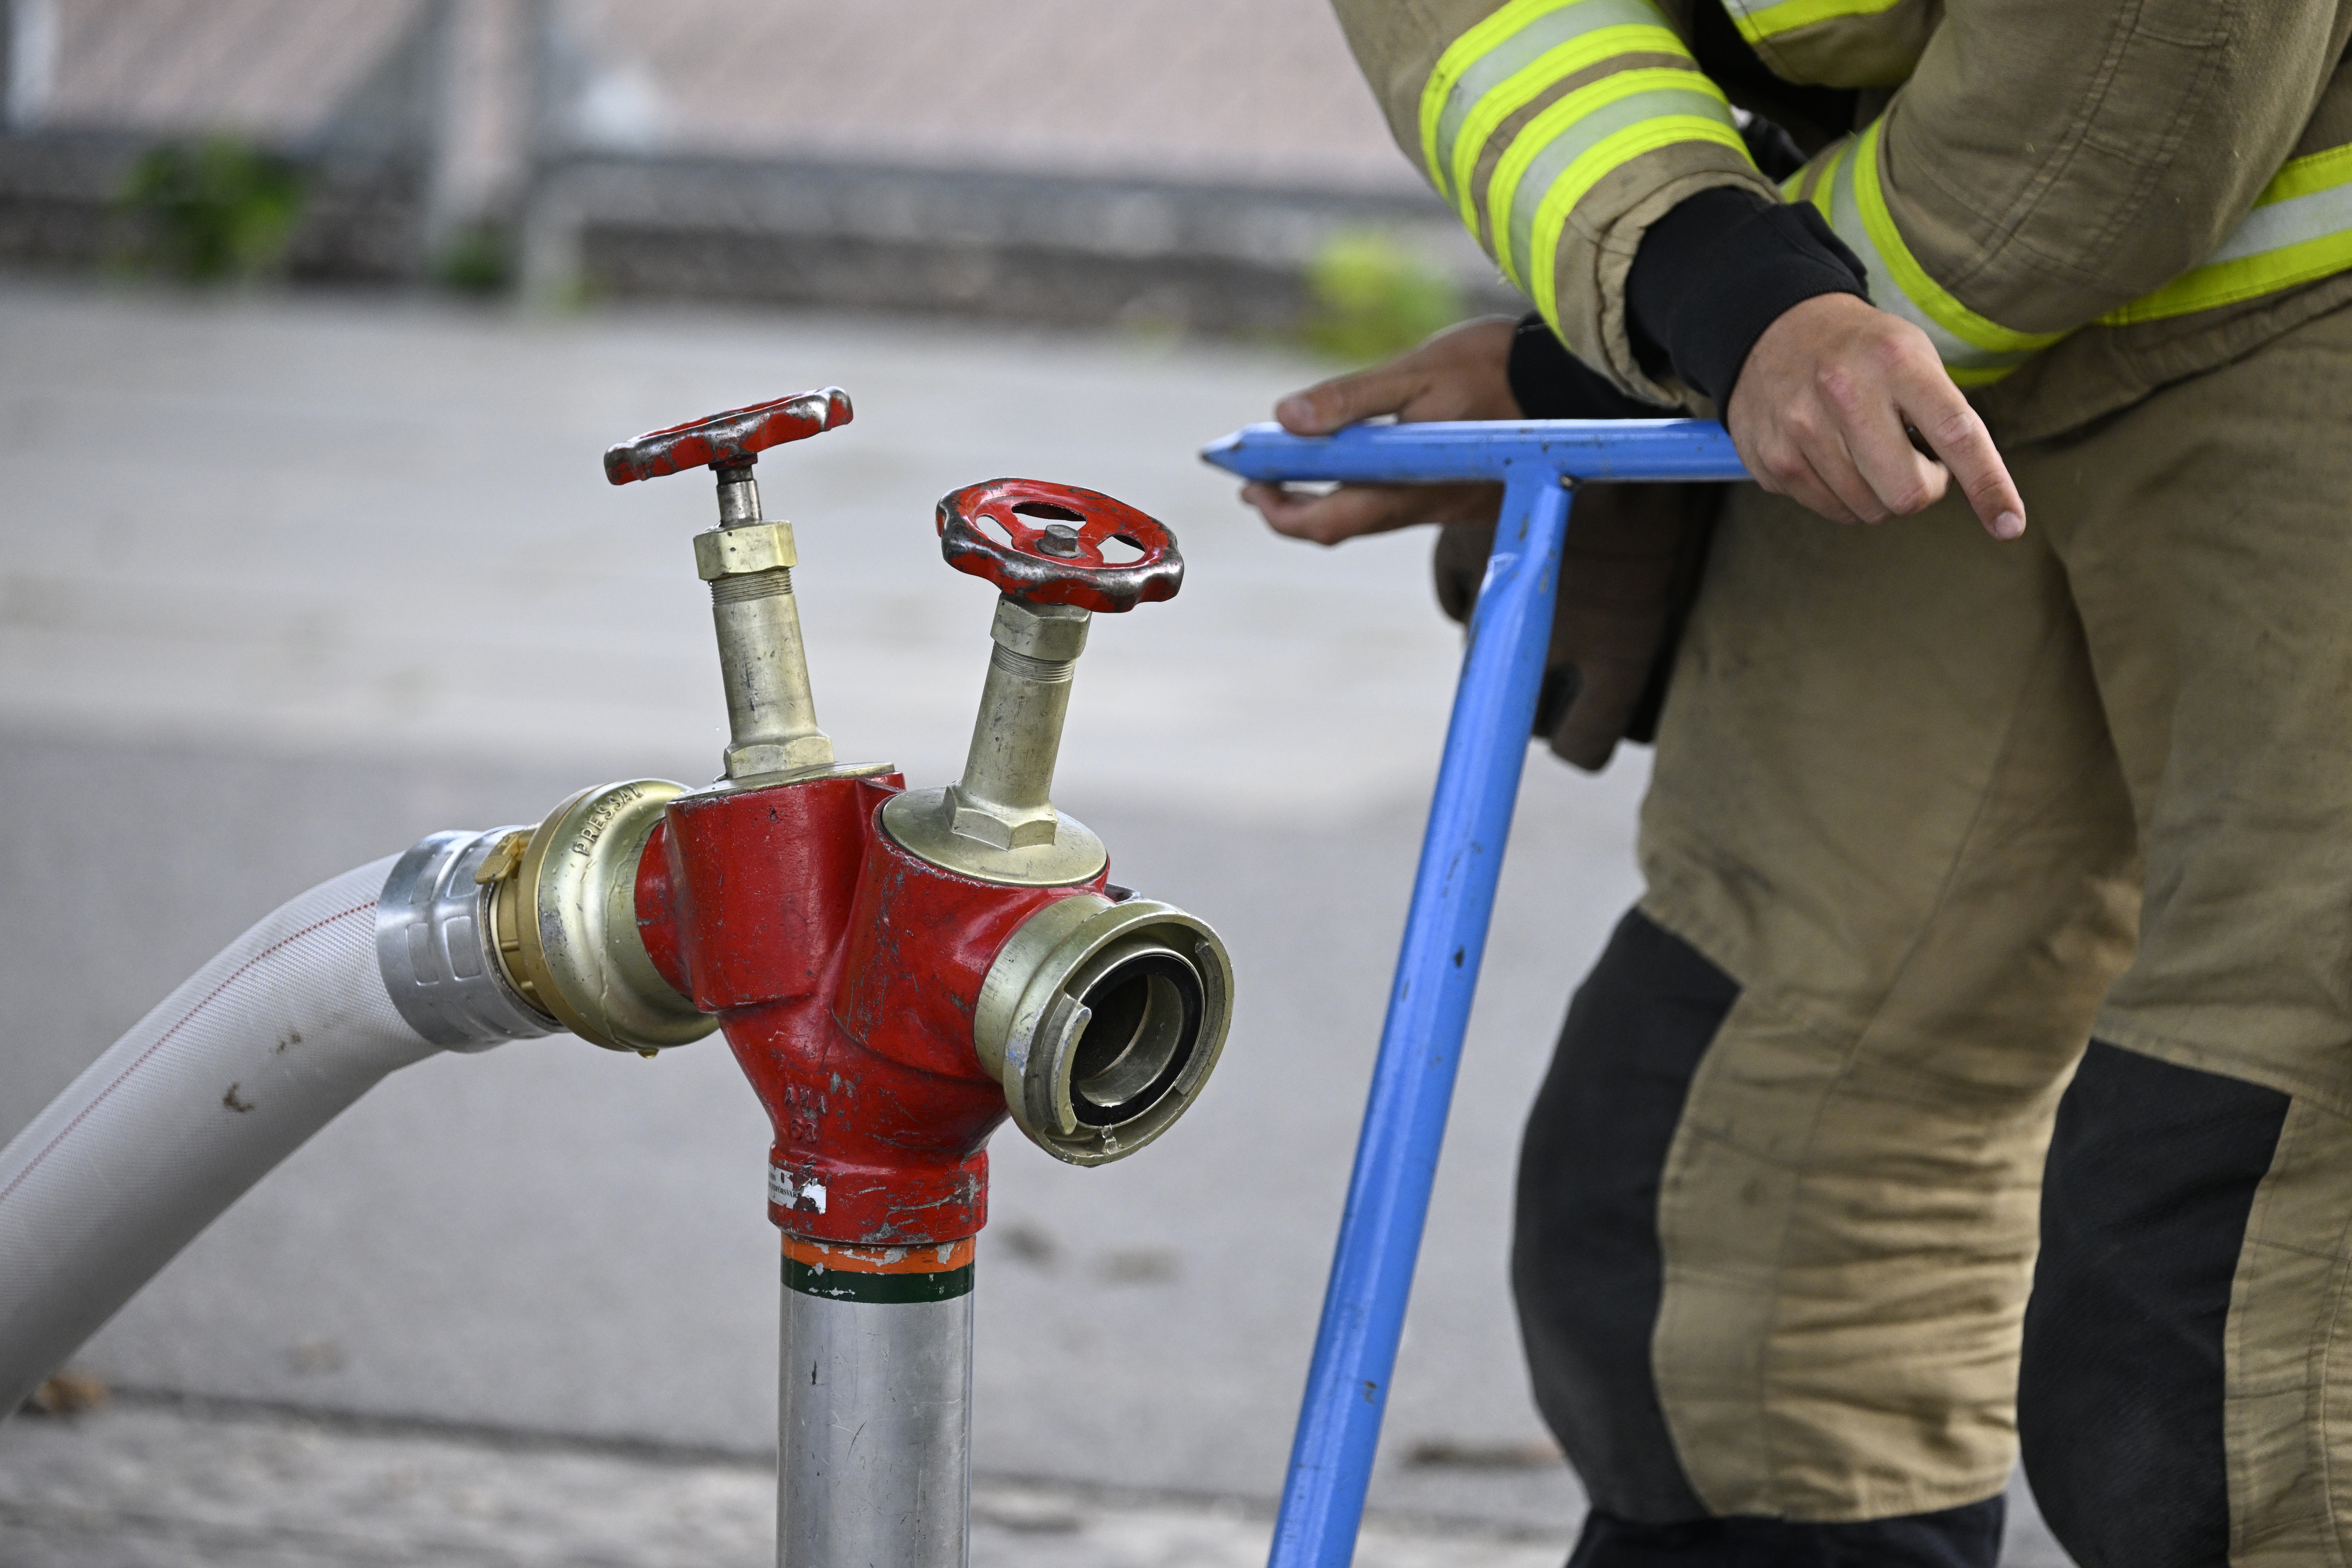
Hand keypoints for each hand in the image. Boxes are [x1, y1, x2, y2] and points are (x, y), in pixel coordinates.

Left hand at [1242, 316, 1517, 545]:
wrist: (1573, 379)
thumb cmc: (1494, 366)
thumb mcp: (1416, 371)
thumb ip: (1351, 400)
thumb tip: (1286, 417)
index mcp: (1409, 482)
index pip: (1328, 522)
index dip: (1280, 511)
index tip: (1248, 482)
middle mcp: (1426, 505)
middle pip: (1342, 526)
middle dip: (1292, 507)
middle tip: (1256, 480)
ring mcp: (1446, 504)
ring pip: (1370, 515)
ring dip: (1325, 495)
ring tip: (1291, 464)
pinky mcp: (1463, 494)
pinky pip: (1399, 501)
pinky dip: (1362, 484)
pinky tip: (1352, 456)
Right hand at [1726, 293, 2024, 538]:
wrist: (1775, 331)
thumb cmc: (1862, 351)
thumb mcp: (1913, 355)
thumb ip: (1944, 414)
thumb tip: (1969, 485)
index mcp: (1896, 361)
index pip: (1955, 433)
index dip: (1988, 485)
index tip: (2009, 525)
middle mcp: (1845, 392)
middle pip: (1907, 493)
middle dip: (1921, 489)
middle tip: (1912, 458)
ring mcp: (1802, 429)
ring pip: (1868, 510)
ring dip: (1879, 493)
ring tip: (1865, 449)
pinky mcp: (1772, 459)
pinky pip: (1830, 511)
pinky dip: (1843, 496)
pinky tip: (1832, 456)